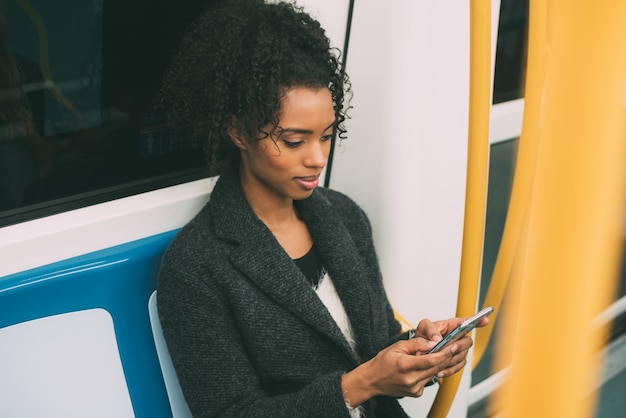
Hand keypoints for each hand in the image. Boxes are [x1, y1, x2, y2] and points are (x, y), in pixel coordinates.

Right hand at [341, 315, 489, 406]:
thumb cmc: (382, 363)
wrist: (373, 381)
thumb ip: (416, 344)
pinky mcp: (417, 393)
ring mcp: (415, 388)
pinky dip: (433, 370)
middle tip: (460, 346)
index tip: (454, 346)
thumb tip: (431, 342)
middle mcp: (411, 379)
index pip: (431, 360)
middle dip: (450, 355)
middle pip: (437, 367)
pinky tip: (435, 363)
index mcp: (405, 366)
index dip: (444, 353)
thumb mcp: (396, 347)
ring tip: (452, 351)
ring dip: (444, 362)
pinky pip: (429, 379)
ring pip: (435, 373)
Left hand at [416, 316, 489, 377]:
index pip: (466, 322)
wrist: (417, 351)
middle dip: (457, 346)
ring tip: (438, 361)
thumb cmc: (422, 336)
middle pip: (467, 342)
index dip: (478, 320)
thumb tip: (437, 339)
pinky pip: (457, 367)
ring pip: (462, 356)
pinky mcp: (455, 362)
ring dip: (450, 359)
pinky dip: (448, 370)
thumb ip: (429, 329)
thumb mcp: (422, 327)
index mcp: (451, 326)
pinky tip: (439, 370)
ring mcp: (457, 350)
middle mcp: (457, 337)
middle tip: (446, 349)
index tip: (485, 320)